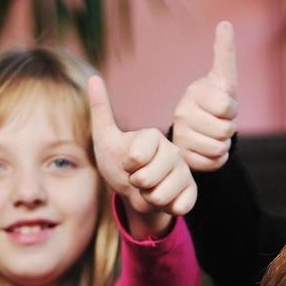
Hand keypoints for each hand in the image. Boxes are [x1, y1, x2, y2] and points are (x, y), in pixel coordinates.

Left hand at [88, 75, 195, 238]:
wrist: (132, 193)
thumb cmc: (118, 164)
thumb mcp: (105, 138)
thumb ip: (101, 110)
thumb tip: (93, 77)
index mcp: (153, 136)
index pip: (137, 156)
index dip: (128, 166)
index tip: (127, 162)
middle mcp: (173, 150)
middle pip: (148, 178)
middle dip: (136, 185)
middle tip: (137, 178)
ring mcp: (184, 171)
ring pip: (161, 195)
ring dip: (148, 198)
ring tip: (149, 189)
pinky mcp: (192, 191)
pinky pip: (180, 206)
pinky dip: (167, 208)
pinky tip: (165, 199)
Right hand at [172, 21, 237, 171]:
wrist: (198, 130)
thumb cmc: (215, 101)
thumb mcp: (223, 79)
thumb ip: (224, 54)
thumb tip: (225, 23)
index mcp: (195, 92)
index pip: (227, 107)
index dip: (232, 110)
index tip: (224, 106)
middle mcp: (182, 112)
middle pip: (225, 130)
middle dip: (229, 129)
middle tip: (220, 123)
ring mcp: (181, 135)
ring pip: (219, 148)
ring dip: (224, 144)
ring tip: (214, 135)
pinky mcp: (183, 156)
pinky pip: (213, 162)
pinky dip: (217, 159)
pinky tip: (208, 149)